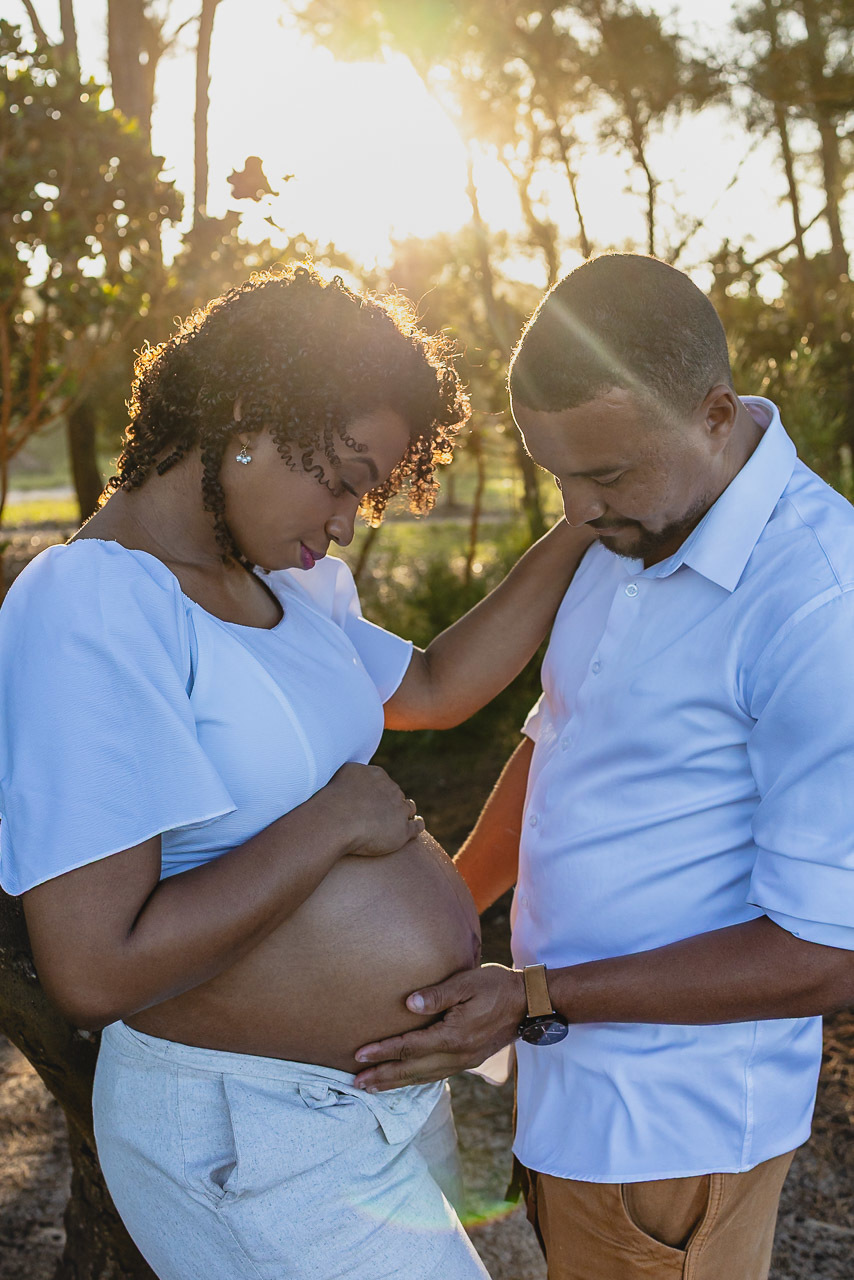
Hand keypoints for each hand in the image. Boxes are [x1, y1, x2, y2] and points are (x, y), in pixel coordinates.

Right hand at [326, 762, 424, 857]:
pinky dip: (417, 824)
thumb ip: (356, 773)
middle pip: (396, 795)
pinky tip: (415, 825)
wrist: (337, 819)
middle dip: (390, 803)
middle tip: (380, 815)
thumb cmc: (334, 799)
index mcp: (378, 775)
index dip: (380, 792)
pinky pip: (417, 825)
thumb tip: (360, 774)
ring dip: (405, 812)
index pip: (384, 782)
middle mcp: (392, 789)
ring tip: (399, 820)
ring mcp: (399, 809)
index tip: (373, 801)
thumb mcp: (343, 774)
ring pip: (408, 808)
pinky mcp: (403, 830)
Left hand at [353, 963, 526, 1090]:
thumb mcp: (467, 982)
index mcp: (453, 1036)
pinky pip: (435, 1076)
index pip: (409, 1046)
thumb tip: (408, 1003)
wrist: (528, 1003)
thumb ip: (437, 994)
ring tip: (372, 1088)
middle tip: (356, 1083)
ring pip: (422, 1077)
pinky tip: (405, 1081)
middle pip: (412, 1070)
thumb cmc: (496, 986)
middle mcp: (456, 1055)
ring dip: (396, 1083)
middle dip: (382, 1077)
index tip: (359, 1056)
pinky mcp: (468, 1061)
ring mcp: (463, 1061)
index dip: (383, 1051)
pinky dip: (415, 1081)